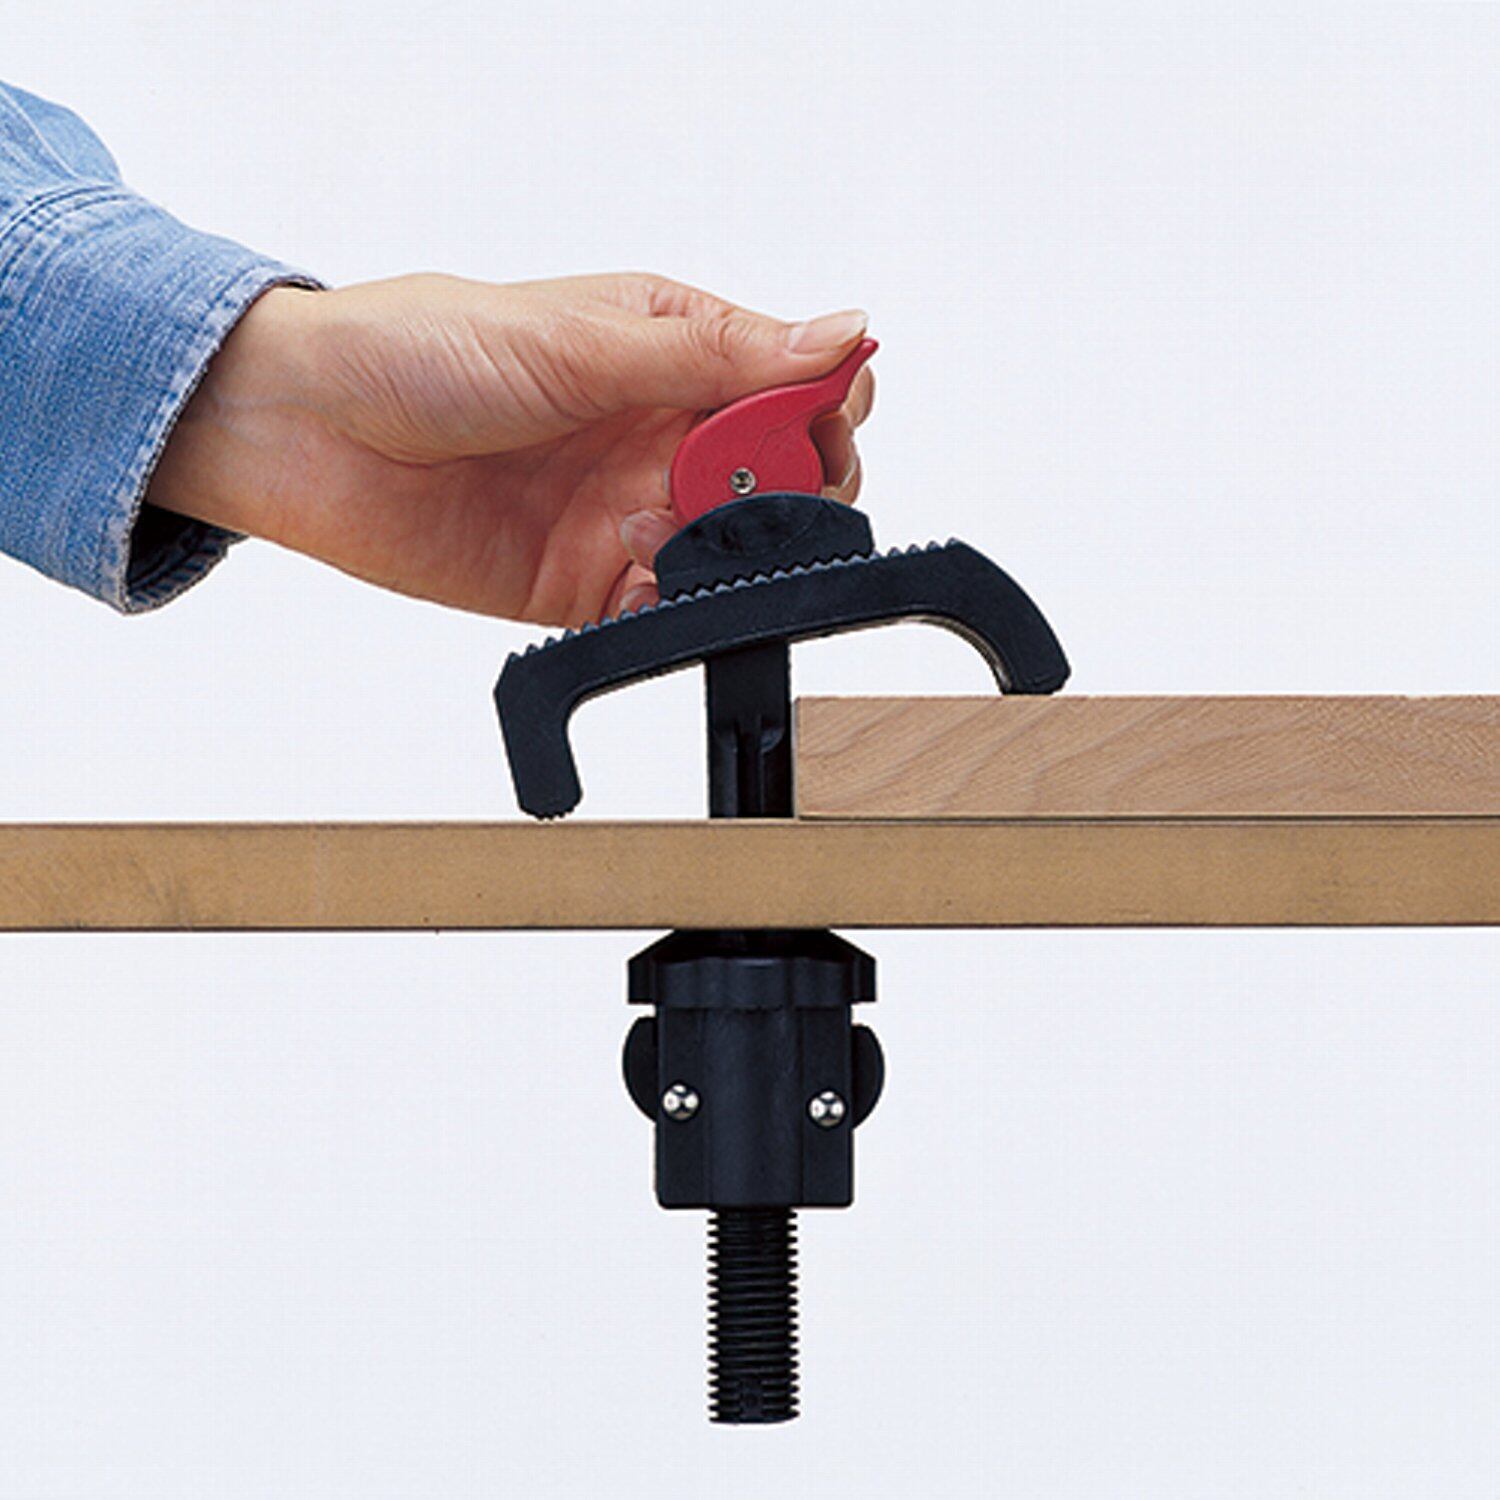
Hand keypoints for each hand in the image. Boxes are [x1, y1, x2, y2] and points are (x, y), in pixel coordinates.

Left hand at [147, 273, 874, 624]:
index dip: (826, 403)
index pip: (798, 378)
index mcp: (673, 348)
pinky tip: (643, 572)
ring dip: (734, 545)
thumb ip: (712, 356)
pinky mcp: (594, 583)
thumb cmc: (418, 350)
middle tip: (738, 482)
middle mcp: (664, 430)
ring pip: (740, 545)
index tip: (814, 422)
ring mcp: (633, 509)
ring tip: (668, 524)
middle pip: (788, 472)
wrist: (306, 432)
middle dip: (793, 484)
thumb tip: (840, 335)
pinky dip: (679, 601)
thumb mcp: (577, 341)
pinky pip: (670, 605)